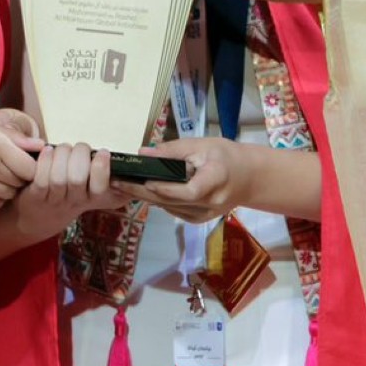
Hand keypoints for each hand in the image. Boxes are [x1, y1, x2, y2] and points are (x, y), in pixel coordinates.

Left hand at [7, 142, 125, 241]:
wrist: (39, 217)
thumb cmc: (72, 196)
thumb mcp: (97, 194)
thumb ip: (115, 184)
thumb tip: (143, 175)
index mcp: (94, 198)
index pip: (101, 188)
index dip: (102, 168)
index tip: (103, 153)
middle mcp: (75, 201)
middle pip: (78, 178)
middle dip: (80, 155)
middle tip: (80, 148)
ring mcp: (55, 200)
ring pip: (59, 177)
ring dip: (62, 155)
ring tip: (63, 149)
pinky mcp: (36, 197)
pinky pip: (41, 178)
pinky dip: (45, 160)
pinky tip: (47, 151)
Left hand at [114, 135, 248, 219]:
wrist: (249, 179)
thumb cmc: (227, 156)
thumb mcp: (203, 145)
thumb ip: (173, 150)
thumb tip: (143, 154)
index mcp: (215, 180)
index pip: (187, 190)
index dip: (163, 188)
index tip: (141, 179)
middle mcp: (209, 203)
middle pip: (170, 200)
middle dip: (140, 191)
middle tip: (115, 182)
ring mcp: (203, 215)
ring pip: (167, 207)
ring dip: (145, 196)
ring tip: (122, 184)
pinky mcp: (198, 220)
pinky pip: (172, 210)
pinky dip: (157, 200)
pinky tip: (143, 190)